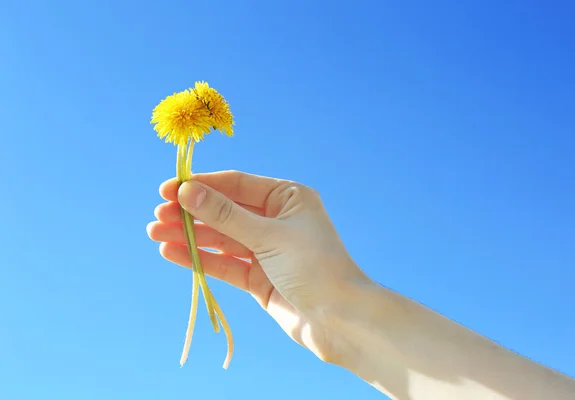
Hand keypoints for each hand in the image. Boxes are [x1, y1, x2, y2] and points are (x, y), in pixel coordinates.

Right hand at [147, 170, 368, 362]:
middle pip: (225, 211)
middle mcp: (276, 219)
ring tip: (154, 232)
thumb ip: (226, 215)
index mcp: (287, 197)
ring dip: (189, 235)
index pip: (237, 184)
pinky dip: (200, 258)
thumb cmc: (314, 267)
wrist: (340, 320)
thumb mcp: (269, 236)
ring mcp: (266, 249)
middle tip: (157, 214)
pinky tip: (170, 253)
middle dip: (191, 212)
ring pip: (221, 238)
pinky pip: (224, 263)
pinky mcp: (258, 277)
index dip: (202, 186)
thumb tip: (187, 191)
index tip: (168, 188)